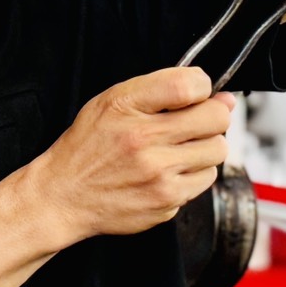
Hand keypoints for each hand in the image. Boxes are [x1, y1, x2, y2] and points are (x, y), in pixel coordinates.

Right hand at [25, 66, 234, 243]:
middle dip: (213, 116)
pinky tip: (171, 171)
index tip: (198, 94)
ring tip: (180, 149)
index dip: (203, 86)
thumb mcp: (111, 102)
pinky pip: (205, 179)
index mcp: (125, 106)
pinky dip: (194, 173)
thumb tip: (222, 98)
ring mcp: (157, 174)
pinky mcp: (166, 201)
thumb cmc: (87, 147)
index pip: (190, 85)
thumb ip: (162, 89)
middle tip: (196, 122)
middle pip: (215, 118)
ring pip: (217, 150)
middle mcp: (142, 139)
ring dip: (205, 146)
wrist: (63, 196)